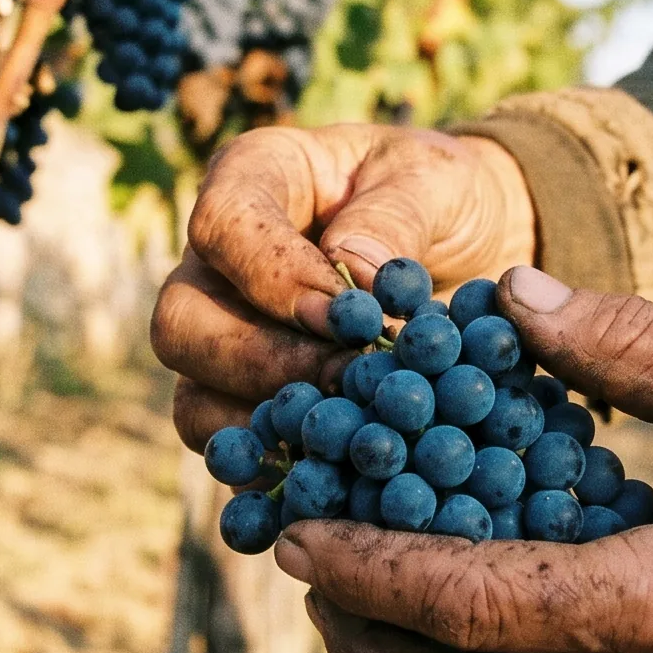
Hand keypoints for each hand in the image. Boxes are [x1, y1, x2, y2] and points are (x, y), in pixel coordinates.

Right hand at [154, 125, 533, 449]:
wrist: (470, 245)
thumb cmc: (440, 195)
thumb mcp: (436, 180)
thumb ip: (396, 213)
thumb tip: (352, 266)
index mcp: (253, 180)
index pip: (222, 225)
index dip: (270, 279)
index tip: (343, 317)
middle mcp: (217, 265)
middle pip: (182, 324)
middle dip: (260, 362)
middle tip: (347, 379)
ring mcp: (224, 340)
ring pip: (194, 398)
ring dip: (266, 423)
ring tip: (349, 428)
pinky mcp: (250, 405)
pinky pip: (235, 451)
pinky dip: (279, 470)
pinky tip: (337, 472)